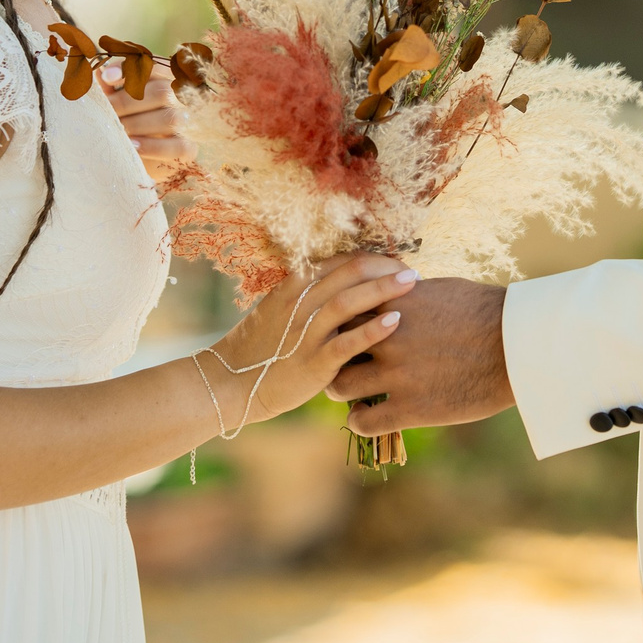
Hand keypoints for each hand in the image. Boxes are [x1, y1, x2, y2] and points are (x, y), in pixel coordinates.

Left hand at [104, 65, 191, 179]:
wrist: (141, 159)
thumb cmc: (129, 123)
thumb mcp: (119, 104)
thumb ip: (112, 89)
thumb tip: (98, 72)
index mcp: (167, 79)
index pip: (154, 66)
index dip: (130, 69)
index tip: (106, 77)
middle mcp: (183, 99)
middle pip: (162, 92)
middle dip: (127, 102)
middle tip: (105, 112)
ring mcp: (190, 123)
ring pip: (171, 118)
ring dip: (139, 124)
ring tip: (117, 130)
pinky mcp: (190, 148)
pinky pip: (178, 146)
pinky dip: (153, 146)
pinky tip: (132, 146)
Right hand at [204, 254, 417, 426]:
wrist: (230, 383)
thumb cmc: (262, 347)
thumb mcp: (281, 310)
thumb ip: (311, 295)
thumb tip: (349, 284)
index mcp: (293, 285)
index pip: (341, 260)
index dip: (372, 259)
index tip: (394, 264)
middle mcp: (299, 303)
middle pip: (349, 272)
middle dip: (384, 267)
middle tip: (412, 271)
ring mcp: (305, 332)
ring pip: (349, 301)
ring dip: (384, 289)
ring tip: (411, 284)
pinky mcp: (313, 362)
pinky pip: (347, 342)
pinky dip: (373, 329)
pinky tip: (397, 322)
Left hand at [330, 276, 512, 434]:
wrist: (518, 343)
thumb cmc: (486, 311)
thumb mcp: (439, 290)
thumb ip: (406, 296)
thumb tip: (393, 292)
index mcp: (391, 303)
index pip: (342, 310)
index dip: (340, 322)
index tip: (345, 331)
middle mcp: (386, 337)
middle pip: (333, 346)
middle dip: (333, 355)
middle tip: (340, 363)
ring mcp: (396, 374)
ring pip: (340, 386)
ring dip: (341, 389)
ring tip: (352, 393)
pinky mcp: (411, 408)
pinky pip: (364, 422)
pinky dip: (359, 420)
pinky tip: (365, 416)